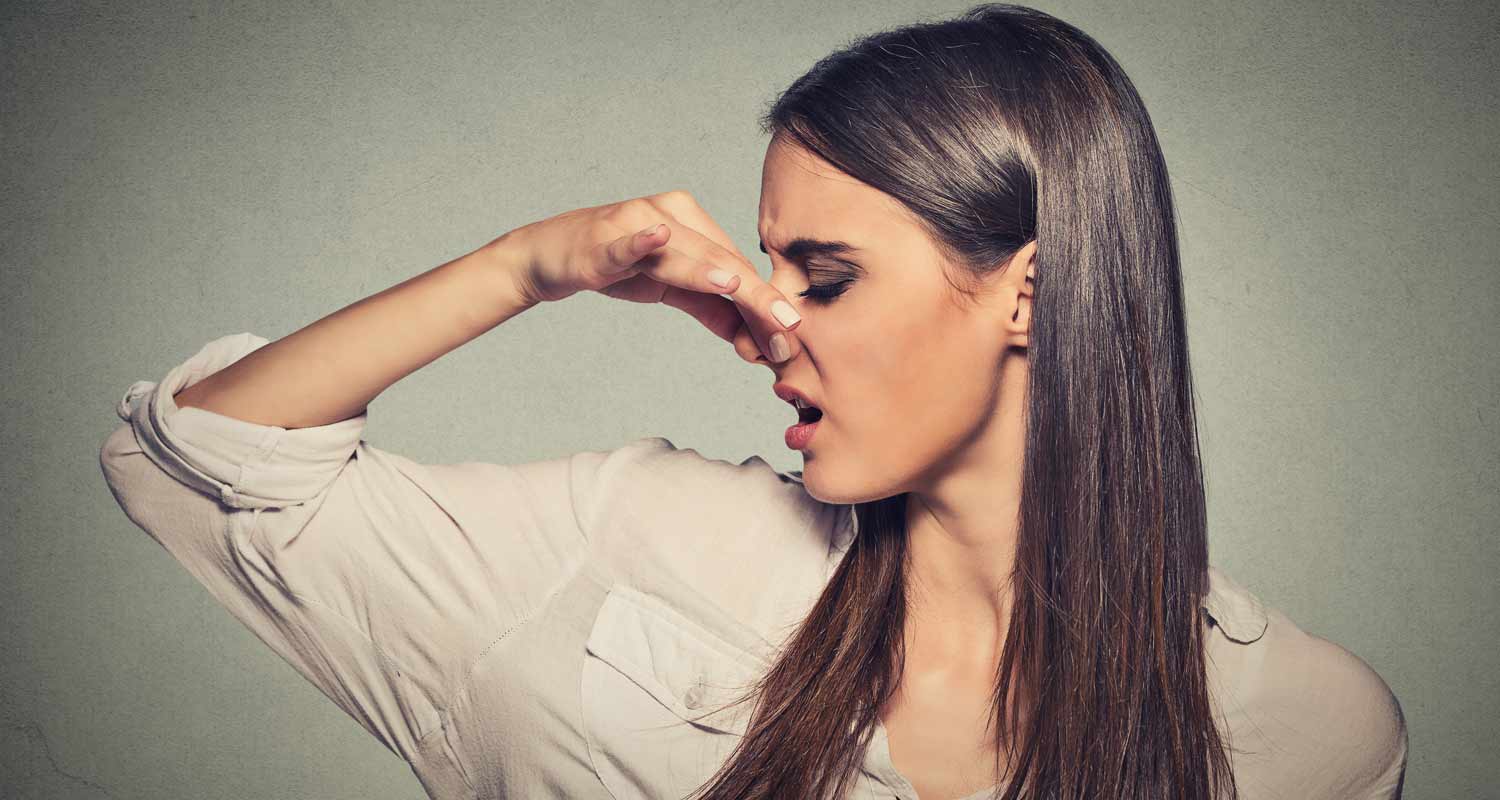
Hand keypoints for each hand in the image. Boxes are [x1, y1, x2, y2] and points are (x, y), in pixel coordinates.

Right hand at [497, 190, 802, 363]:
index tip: (790, 341)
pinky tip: (659, 237)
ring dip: (710, 272)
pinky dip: (642, 241)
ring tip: (740, 288)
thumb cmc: (615, 266)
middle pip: (720, 261)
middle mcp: (669, 213)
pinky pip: (624, 242)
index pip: (736, 268)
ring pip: (682, 254)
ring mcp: (634, 222)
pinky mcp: (601, 240)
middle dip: (755, 301)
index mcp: (691, 221)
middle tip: (785, 332)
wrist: (550, 256)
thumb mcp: (669, 289)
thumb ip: (711, 308)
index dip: (764, 305)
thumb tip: (755, 338)